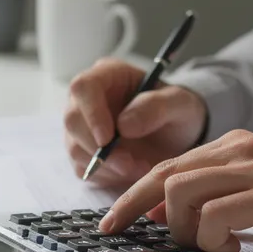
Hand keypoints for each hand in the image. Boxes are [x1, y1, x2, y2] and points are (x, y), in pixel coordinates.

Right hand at [64, 58, 207, 187]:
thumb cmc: (178, 112)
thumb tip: (123, 125)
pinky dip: (105, 176)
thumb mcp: (180, 105)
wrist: (178, 136)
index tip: (108, 139)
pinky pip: (83, 168)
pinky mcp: (85, 151)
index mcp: (108, 75)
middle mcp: (88, 99)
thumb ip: (156, 107)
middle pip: (72, 120)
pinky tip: (129, 171)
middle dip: (99, 148)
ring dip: (105, 165)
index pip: (83, 87)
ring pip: (75, 147)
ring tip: (138, 168)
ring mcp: (83, 126)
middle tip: (129, 164)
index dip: (91, 113)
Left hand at [100, 131, 252, 251]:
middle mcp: (240, 151)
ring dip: (182, 227)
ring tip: (204, 245)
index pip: (168, 165)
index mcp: (235, 147)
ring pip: (183, 192)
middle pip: (164, 174)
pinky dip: (211, 238)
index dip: (134, 194)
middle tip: (132, 238)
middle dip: (137, 209)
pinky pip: (217, 215)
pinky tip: (232, 248)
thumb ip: (223, 196)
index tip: (113, 220)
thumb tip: (174, 218)